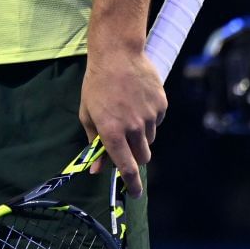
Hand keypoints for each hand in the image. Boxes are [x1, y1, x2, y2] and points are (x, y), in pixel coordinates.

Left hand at [81, 44, 166, 193]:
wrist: (117, 54)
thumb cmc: (97, 85)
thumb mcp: (88, 114)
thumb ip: (94, 143)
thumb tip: (97, 169)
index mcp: (112, 132)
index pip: (127, 168)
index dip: (132, 185)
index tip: (134, 194)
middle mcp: (133, 128)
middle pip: (143, 157)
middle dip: (136, 157)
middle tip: (126, 144)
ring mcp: (149, 116)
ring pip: (150, 139)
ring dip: (140, 135)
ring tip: (128, 112)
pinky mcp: (161, 105)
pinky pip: (157, 121)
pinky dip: (149, 118)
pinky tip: (137, 101)